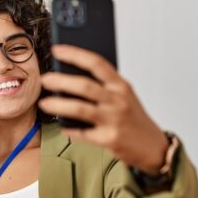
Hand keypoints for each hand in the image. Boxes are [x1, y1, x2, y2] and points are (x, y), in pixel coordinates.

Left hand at [37, 45, 167, 173]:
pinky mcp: (108, 139)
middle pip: (84, 86)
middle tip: (45, 79)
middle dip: (61, 81)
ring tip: (44, 103)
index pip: (97, 63)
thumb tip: (70, 79)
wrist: (154, 146)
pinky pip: (82, 133)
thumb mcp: (124, 96)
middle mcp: (118, 101)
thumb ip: (103, 87)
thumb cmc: (133, 118)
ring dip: (58, 105)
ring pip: (80, 108)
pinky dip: (69, 129)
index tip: (57, 50)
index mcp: (121, 86)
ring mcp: (113, 120)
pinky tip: (62, 127)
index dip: (75, 54)